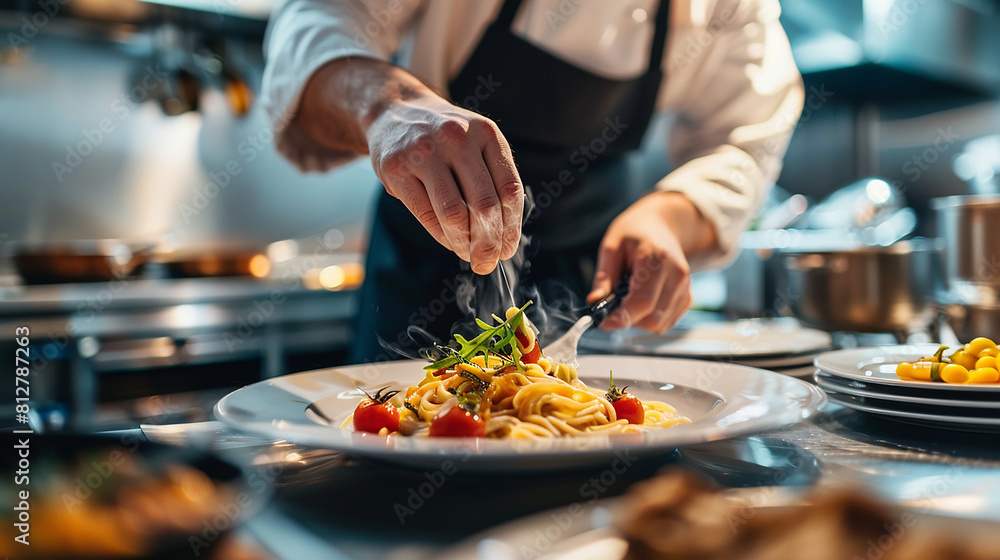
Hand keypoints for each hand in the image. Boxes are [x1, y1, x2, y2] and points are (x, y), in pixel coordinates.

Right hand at [367, 95, 522, 273]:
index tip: (507, 249)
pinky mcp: (397, 168)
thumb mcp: (475, 144)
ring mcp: (424, 151)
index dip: (512, 227)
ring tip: (467, 254)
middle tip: (487, 262)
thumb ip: (492, 180)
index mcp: (486, 133)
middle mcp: (457, 138)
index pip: (509, 190)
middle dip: (489, 243)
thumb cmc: (444, 139)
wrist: (394, 111)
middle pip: (484, 205)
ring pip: (454, 214)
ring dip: (464, 244)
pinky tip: (448, 241)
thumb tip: (504, 239)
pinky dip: (441, 236)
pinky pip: (426, 214)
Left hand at [587, 192, 716, 333]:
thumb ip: (604, 277)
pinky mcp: (687, 297)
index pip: (643, 301)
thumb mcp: (612, 247)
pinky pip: (666, 322)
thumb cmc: (634, 233)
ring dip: (639, 320)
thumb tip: (594, 302)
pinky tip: (641, 300)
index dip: (622, 317)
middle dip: (628, 318)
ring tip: (628, 297)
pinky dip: (649, 319)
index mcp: (657, 259)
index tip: (603, 322)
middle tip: (612, 306)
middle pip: (652, 318)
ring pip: (660, 324)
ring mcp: (685, 287)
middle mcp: (677, 275)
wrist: (662, 226)